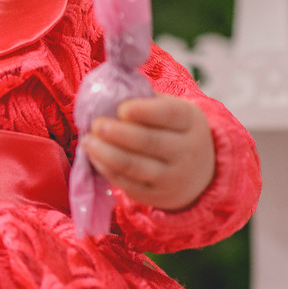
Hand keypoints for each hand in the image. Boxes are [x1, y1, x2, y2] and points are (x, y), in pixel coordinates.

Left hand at [83, 95, 214, 211]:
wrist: (200, 173)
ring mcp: (173, 177)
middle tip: (96, 124)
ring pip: (135, 166)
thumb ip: (145, 101)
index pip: (170, 114)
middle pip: (151, 142)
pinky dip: (106, 169)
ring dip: (106, 153)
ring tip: (87, 141)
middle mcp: (187, 151)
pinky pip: (127, 183)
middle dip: (120, 133)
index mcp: (191, 121)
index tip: (122, 108)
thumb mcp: (172, 111)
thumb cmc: (174, 131)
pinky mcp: (156, 196)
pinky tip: (93, 156)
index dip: (145, 111)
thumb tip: (108, 92)